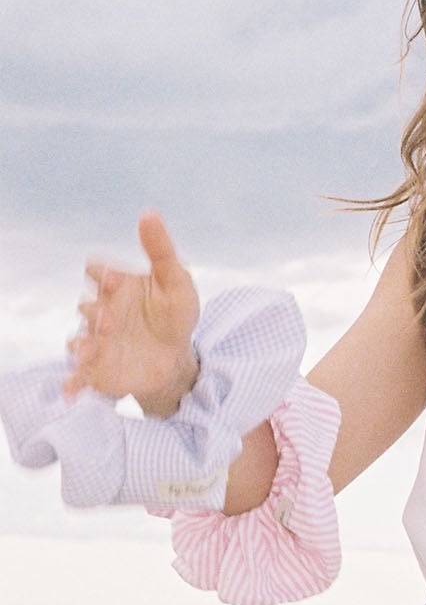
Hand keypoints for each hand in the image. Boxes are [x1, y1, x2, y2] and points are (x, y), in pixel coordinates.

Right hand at [65, 212, 200, 414]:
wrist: (176, 358)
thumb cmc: (174, 316)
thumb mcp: (177, 281)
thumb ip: (161, 249)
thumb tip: (149, 212)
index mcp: (116, 285)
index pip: (97, 271)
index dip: (103, 274)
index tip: (118, 279)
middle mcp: (100, 310)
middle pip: (87, 306)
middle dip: (97, 312)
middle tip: (113, 320)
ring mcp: (95, 340)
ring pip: (79, 341)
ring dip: (82, 346)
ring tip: (90, 352)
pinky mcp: (96, 369)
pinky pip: (76, 376)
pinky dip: (70, 383)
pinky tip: (70, 392)